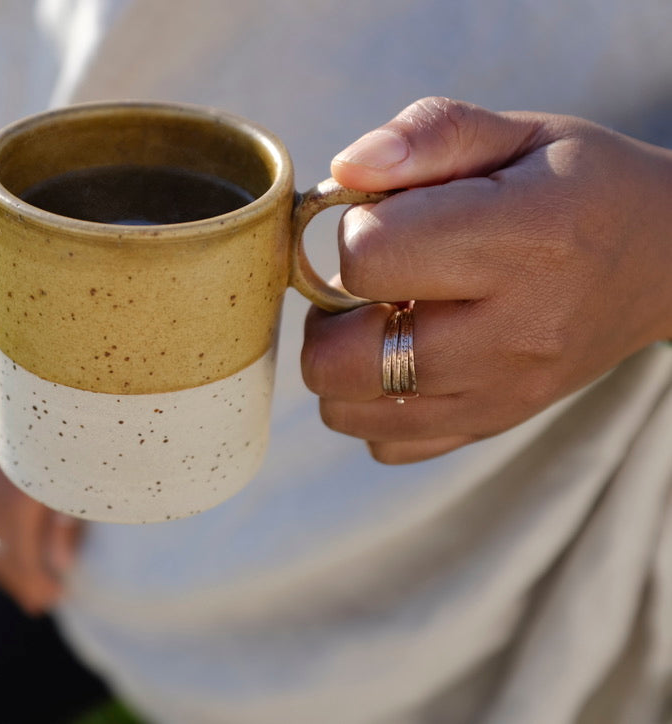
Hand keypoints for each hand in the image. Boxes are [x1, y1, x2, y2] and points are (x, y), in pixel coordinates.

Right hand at [0, 432, 84, 614]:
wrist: (40, 387)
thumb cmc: (73, 435)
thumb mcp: (82, 482)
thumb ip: (69, 525)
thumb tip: (61, 567)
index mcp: (18, 501)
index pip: (20, 562)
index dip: (36, 586)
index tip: (56, 599)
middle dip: (20, 584)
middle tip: (44, 602)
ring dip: (5, 570)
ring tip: (31, 587)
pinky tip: (14, 559)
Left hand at [302, 97, 671, 463]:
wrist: (667, 262)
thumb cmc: (579, 187)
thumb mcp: (514, 133)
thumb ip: (425, 135)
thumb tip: (344, 169)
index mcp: (521, 242)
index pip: (369, 257)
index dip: (354, 231)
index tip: (385, 219)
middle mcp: (511, 335)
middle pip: (340, 359)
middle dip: (327, 312)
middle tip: (363, 282)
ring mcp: (501, 395)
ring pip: (348, 412)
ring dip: (339, 363)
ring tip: (379, 320)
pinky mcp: (492, 426)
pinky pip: (386, 444)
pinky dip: (373, 408)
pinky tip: (401, 361)